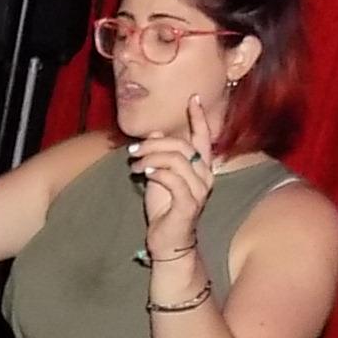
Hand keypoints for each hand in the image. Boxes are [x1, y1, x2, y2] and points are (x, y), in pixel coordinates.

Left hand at [129, 94, 217, 248]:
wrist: (168, 240)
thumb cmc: (164, 207)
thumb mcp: (158, 176)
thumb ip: (160, 156)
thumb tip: (157, 134)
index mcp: (199, 167)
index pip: (203, 137)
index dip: (199, 117)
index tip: (193, 98)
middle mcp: (204, 176)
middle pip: (183, 145)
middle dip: (154, 144)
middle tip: (132, 150)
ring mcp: (199, 190)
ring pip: (177, 159)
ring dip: (150, 158)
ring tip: (134, 166)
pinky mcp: (189, 203)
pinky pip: (173, 179)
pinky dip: (156, 172)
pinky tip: (144, 174)